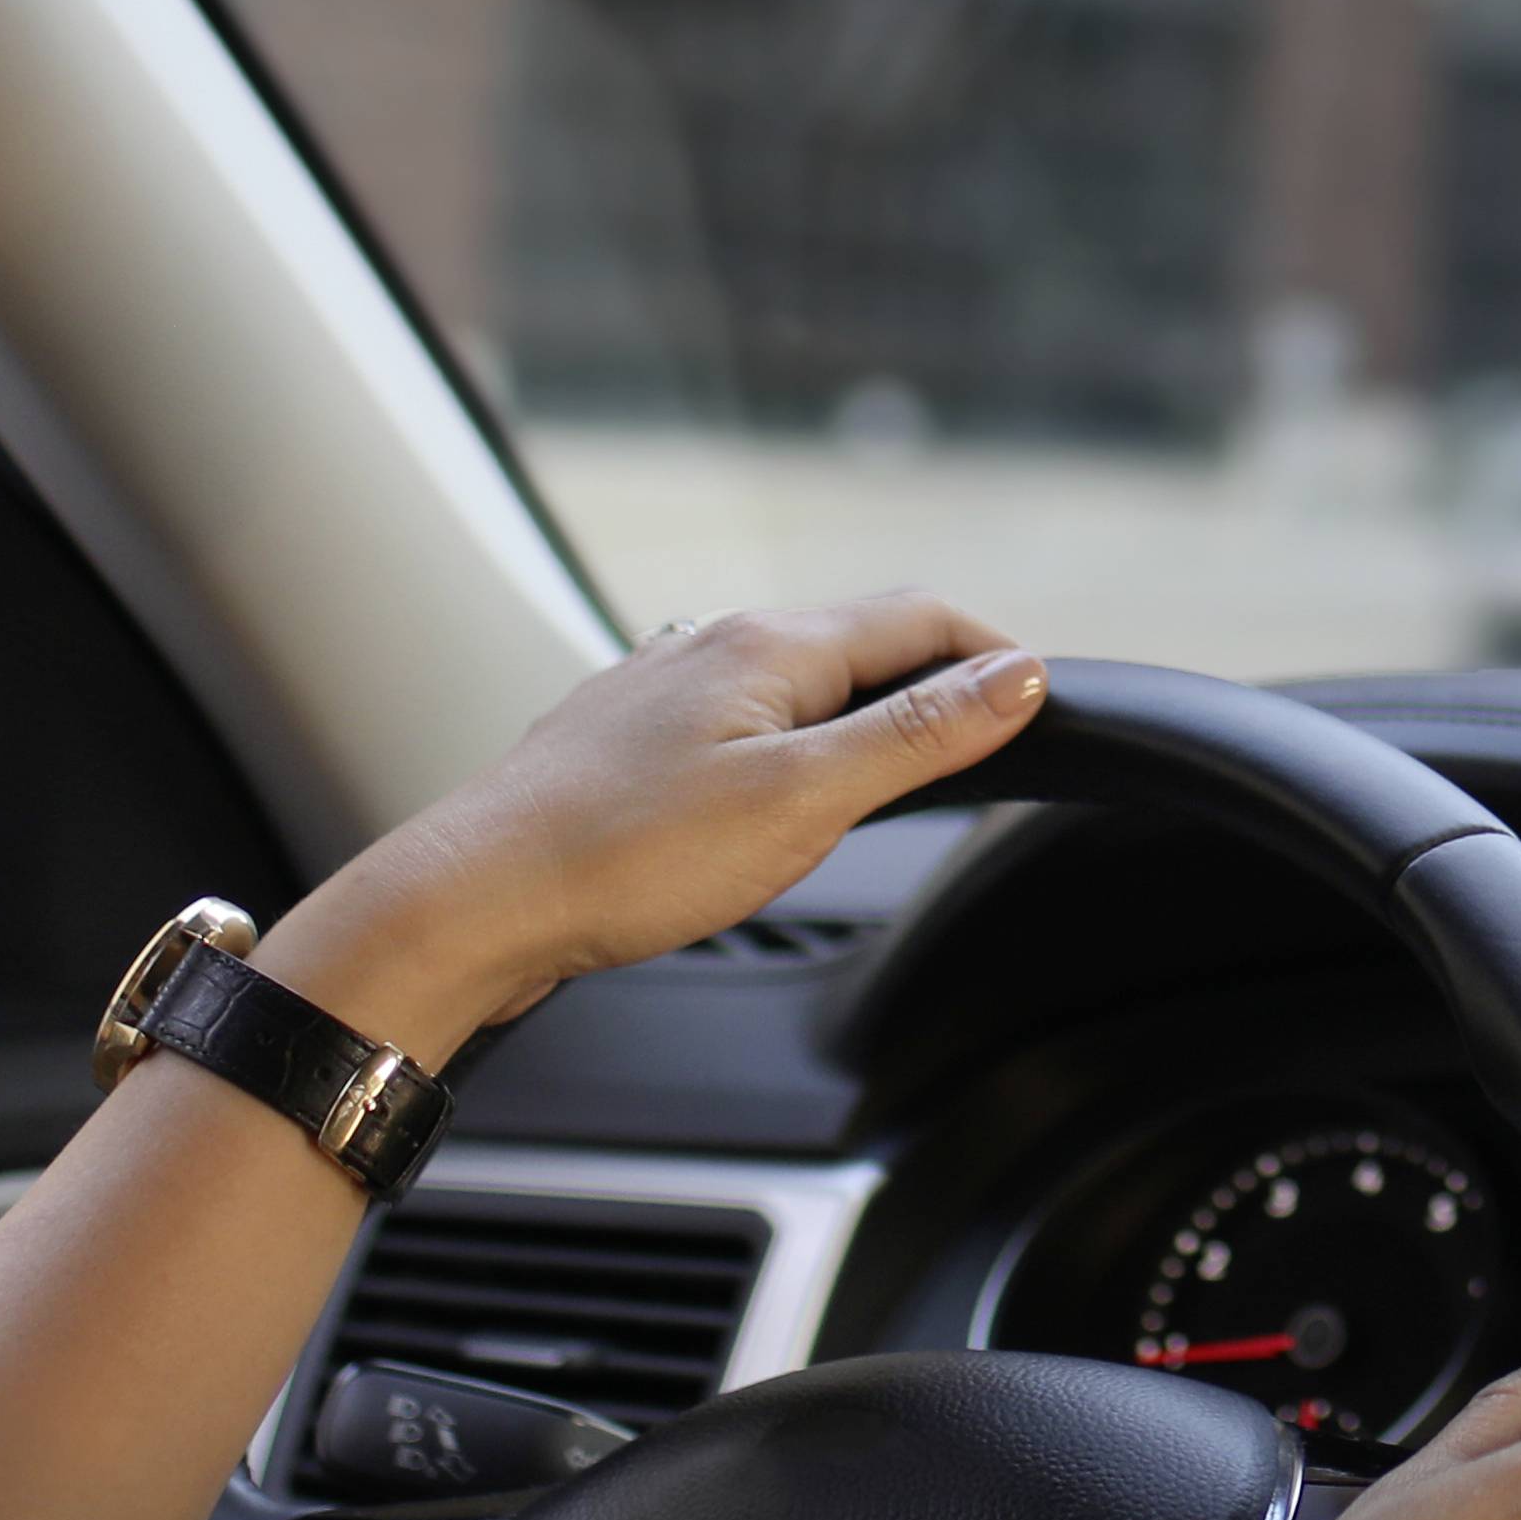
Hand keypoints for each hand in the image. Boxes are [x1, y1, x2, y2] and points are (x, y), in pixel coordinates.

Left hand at [257, 596, 1043, 1063]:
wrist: (472, 902)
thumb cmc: (623, 856)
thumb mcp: (803, 799)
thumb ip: (916, 735)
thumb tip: (1017, 675)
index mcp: (769, 646)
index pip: (923, 617)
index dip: (1000, 654)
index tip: (1047, 701)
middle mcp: (713, 646)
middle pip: (860, 641)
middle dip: (935, 684)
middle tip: (989, 745)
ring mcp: (662, 689)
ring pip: (794, 682)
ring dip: (860, 715)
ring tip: (900, 775)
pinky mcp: (626, 742)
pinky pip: (738, 721)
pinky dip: (791, 746)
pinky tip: (778, 800)